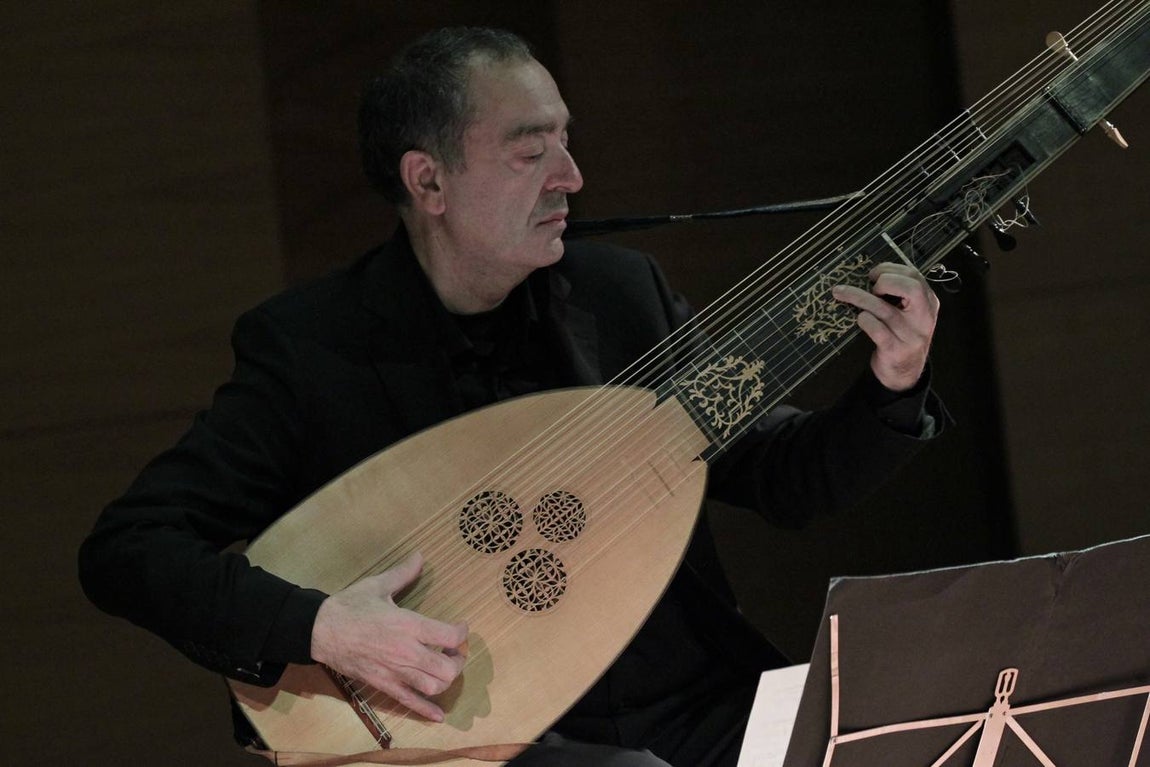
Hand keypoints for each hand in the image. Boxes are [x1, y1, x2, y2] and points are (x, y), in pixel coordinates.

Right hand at [310, 551, 467, 721]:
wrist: (319, 630)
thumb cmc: (349, 606)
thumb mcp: (378, 586)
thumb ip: (403, 573)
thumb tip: (420, 556)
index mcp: (408, 624)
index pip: (449, 635)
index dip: (462, 633)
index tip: (461, 627)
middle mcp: (406, 651)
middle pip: (446, 668)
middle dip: (458, 661)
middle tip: (455, 652)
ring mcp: (394, 671)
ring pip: (433, 687)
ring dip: (445, 680)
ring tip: (445, 670)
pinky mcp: (383, 685)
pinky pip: (409, 702)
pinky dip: (426, 710)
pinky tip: (438, 715)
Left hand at [832, 262, 938, 390]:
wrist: (905, 373)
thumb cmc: (902, 335)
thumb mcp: (909, 313)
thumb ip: (899, 294)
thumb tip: (870, 276)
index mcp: (929, 303)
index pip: (915, 276)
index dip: (891, 270)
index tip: (872, 275)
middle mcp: (924, 318)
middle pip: (910, 288)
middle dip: (886, 281)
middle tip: (871, 287)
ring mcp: (910, 335)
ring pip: (884, 309)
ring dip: (859, 297)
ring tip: (840, 293)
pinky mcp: (894, 349)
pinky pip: (876, 329)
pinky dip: (865, 320)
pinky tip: (860, 319)